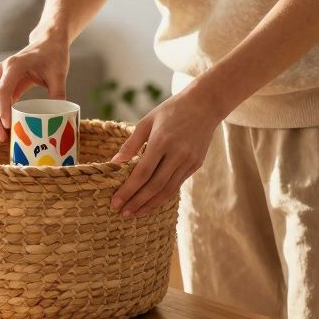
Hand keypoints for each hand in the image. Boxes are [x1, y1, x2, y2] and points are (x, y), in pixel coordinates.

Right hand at [0, 38, 70, 141]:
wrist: (48, 42)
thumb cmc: (53, 56)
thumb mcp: (59, 74)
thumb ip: (58, 95)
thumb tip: (57, 118)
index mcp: (14, 66)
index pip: (2, 91)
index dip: (2, 110)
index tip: (8, 126)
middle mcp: (1, 69)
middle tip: (3, 137)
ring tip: (3, 135)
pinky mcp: (0, 81)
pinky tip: (4, 126)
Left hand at [110, 87, 222, 216]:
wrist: (204, 104)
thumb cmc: (171, 110)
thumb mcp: (147, 121)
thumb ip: (130, 144)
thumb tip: (113, 164)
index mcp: (162, 141)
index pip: (142, 173)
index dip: (128, 190)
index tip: (115, 201)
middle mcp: (177, 153)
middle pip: (154, 186)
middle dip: (137, 202)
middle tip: (123, 213)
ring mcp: (189, 161)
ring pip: (168, 190)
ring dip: (150, 204)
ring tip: (136, 213)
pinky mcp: (196, 165)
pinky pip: (177, 185)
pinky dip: (163, 195)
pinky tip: (152, 201)